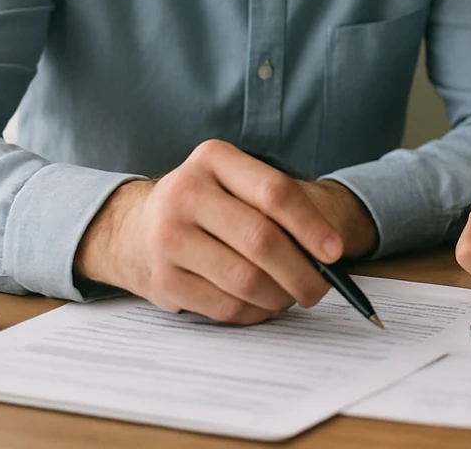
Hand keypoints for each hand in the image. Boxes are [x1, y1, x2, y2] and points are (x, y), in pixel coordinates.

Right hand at [74, 139, 377, 324]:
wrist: (135, 227)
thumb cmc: (208, 205)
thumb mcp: (236, 183)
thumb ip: (279, 206)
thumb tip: (328, 256)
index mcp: (213, 158)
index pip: (274, 192)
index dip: (311, 226)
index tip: (335, 252)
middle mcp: (185, 192)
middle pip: (261, 240)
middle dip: (301, 271)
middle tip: (319, 288)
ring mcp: (168, 237)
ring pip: (245, 280)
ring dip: (280, 296)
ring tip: (291, 295)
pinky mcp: (163, 280)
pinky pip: (225, 307)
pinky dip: (254, 312)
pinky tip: (262, 304)